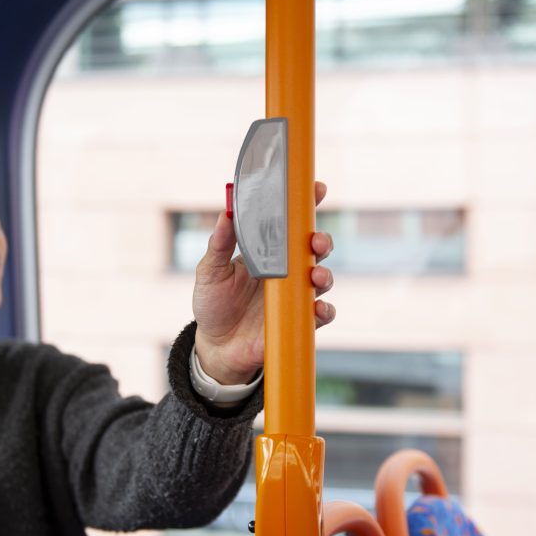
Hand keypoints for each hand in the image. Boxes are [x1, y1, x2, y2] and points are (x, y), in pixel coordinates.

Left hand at [192, 181, 335, 384]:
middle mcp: (286, 271)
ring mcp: (294, 296)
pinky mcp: (297, 321)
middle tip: (316, 242)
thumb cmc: (213, 304)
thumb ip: (219, 244)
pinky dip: (324, 311)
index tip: (316, 189)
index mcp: (267, 252)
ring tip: (315, 277)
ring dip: (324, 274)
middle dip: (321, 240)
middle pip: (313, 249)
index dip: (306, 205)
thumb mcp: (210, 272)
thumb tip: (225, 212)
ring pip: (322, 278)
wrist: (216, 346)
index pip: (291, 224)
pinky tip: (318, 309)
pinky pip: (320, 315)